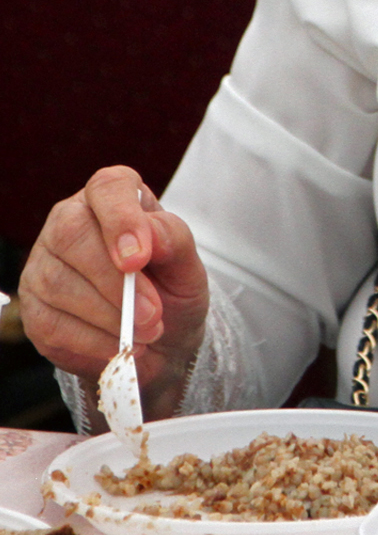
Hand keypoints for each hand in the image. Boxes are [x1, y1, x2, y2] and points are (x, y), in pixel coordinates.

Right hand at [19, 165, 208, 423]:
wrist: (160, 340)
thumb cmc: (171, 287)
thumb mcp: (187, 264)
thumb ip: (173, 240)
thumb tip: (150, 236)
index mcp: (113, 196)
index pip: (107, 187)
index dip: (121, 220)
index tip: (139, 258)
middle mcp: (70, 221)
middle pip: (72, 236)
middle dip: (115, 282)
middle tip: (152, 314)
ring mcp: (45, 264)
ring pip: (59, 284)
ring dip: (108, 317)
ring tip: (146, 332)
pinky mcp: (34, 308)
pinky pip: (52, 324)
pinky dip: (92, 342)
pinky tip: (119, 347)